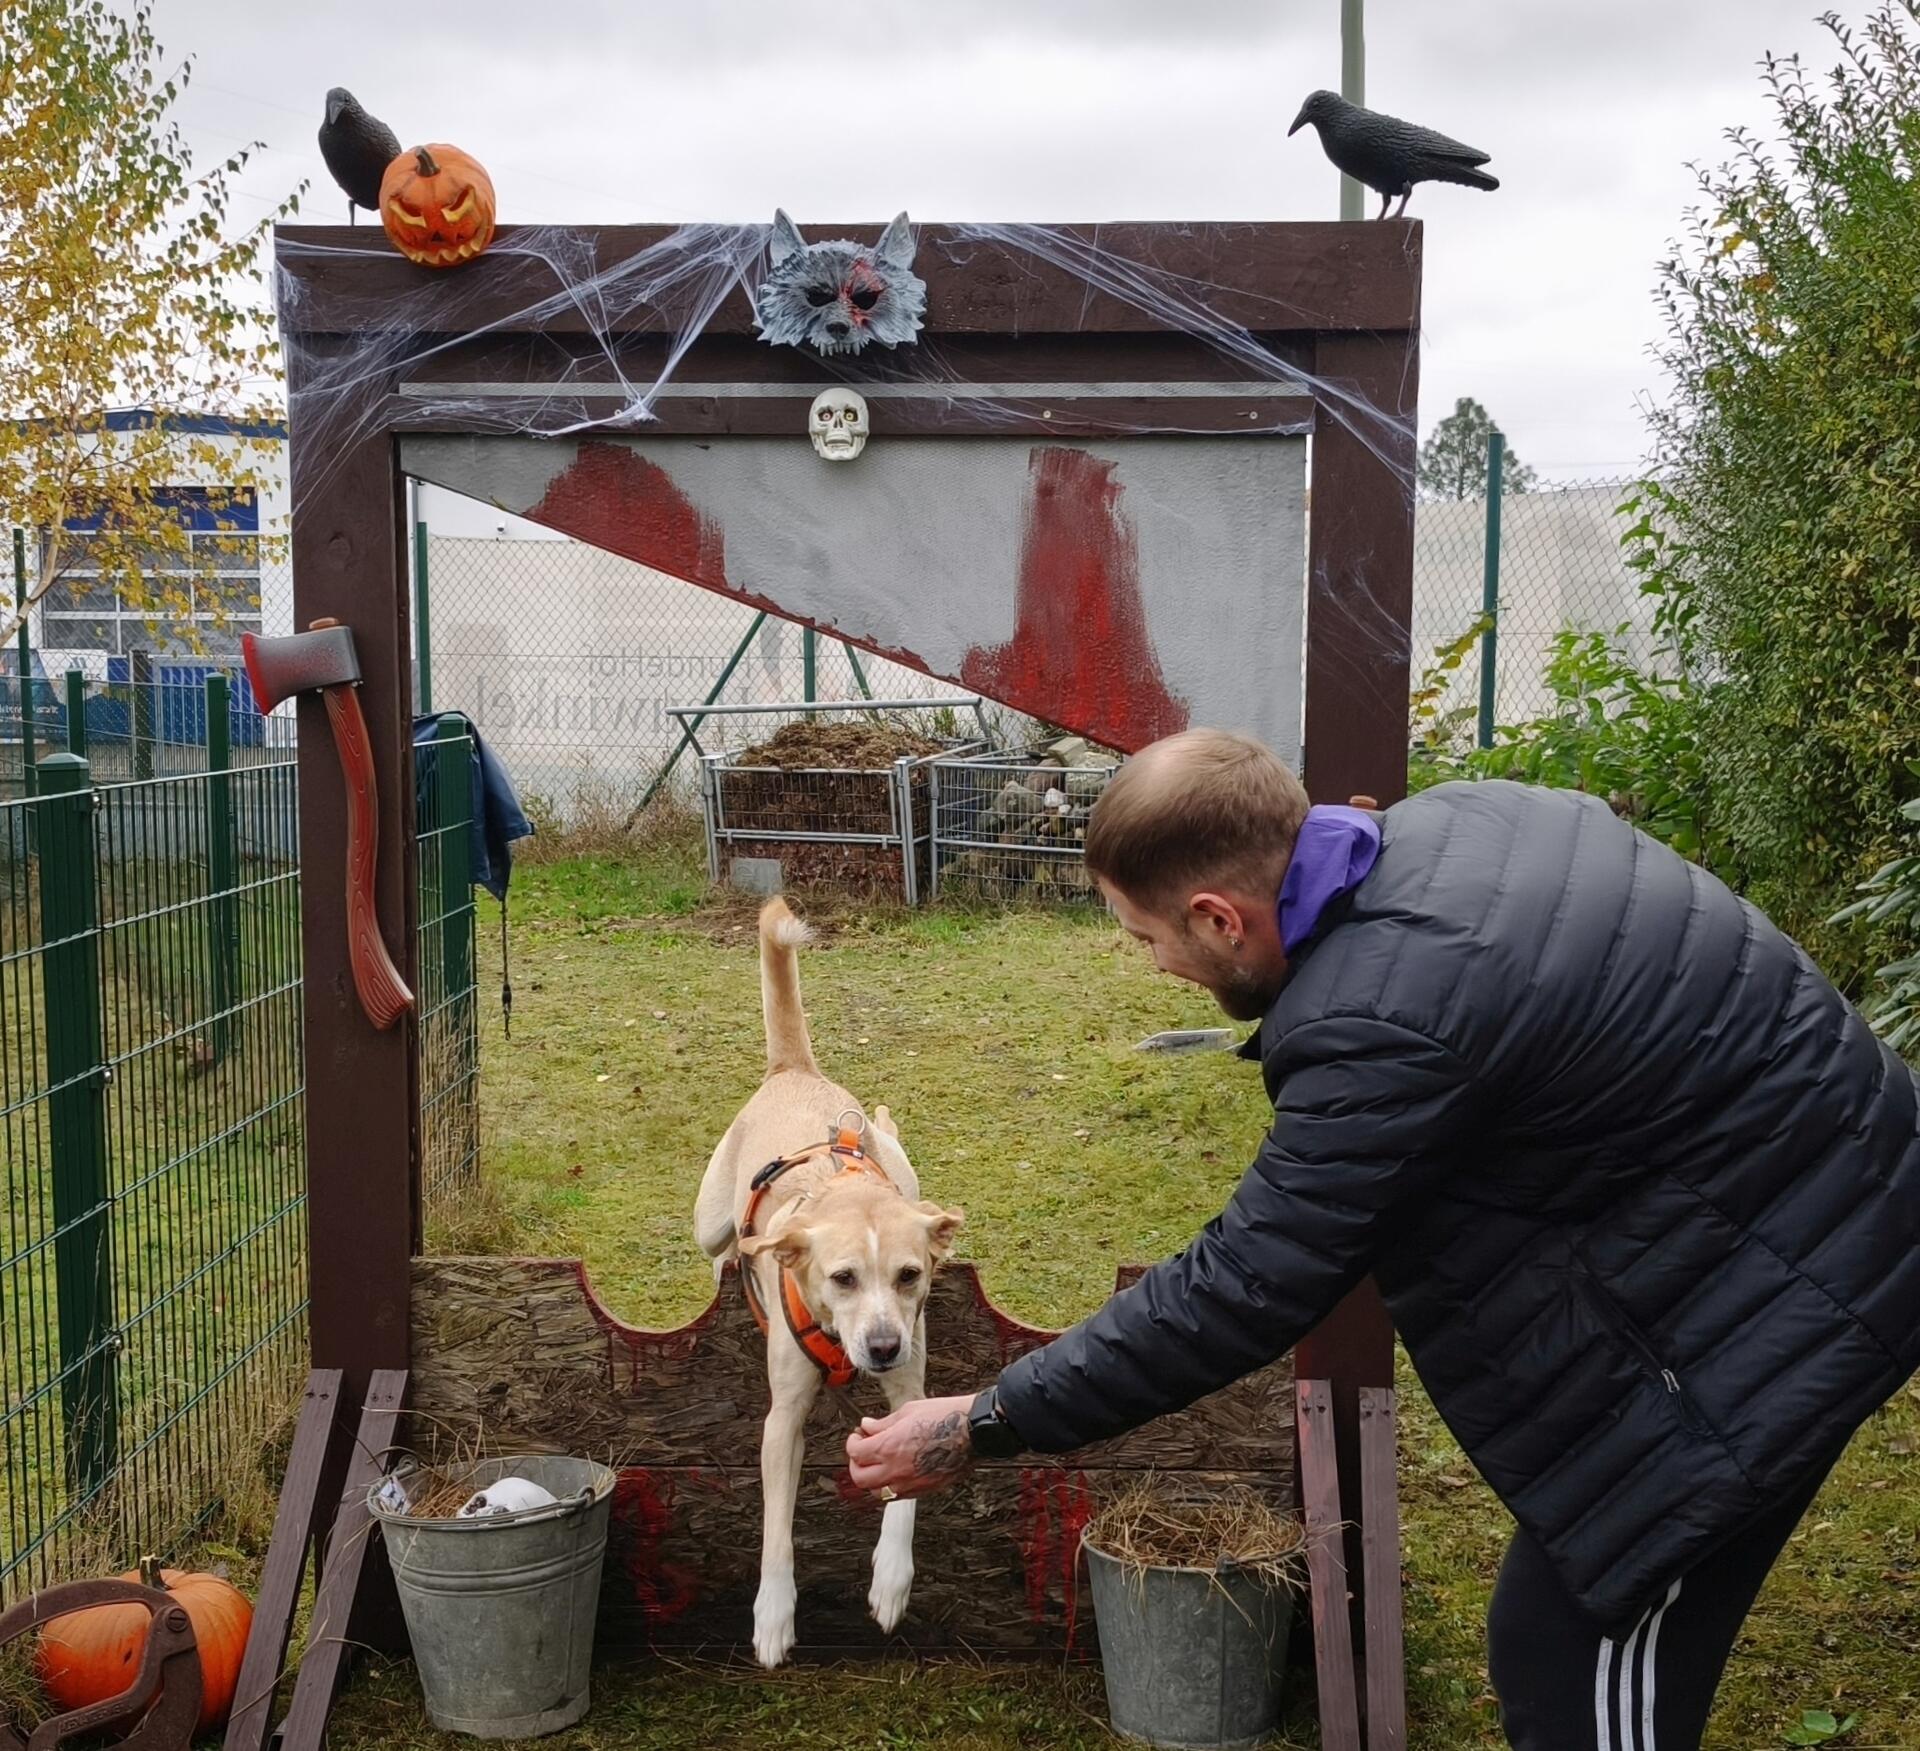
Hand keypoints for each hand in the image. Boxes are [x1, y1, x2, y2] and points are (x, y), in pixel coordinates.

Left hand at [845, 1393, 975, 1499]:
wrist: (974, 1432)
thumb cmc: (946, 1417)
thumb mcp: (909, 1410)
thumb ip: (884, 1423)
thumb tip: (867, 1426)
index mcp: (889, 1447)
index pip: (855, 1453)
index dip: (852, 1442)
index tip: (857, 1436)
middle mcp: (896, 1470)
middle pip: (860, 1478)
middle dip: (856, 1464)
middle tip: (861, 1452)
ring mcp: (910, 1484)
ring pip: (876, 1492)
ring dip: (871, 1478)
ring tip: (878, 1462)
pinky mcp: (923, 1491)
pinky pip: (896, 1495)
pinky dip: (889, 1485)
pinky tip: (895, 1470)